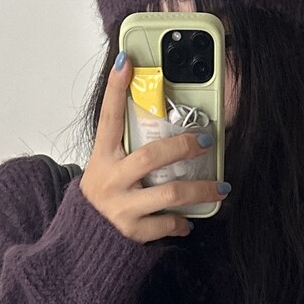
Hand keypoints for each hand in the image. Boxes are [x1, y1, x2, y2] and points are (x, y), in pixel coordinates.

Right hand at [80, 53, 224, 243]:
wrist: (83, 242)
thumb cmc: (103, 197)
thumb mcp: (105, 167)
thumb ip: (126, 147)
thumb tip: (155, 116)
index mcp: (102, 157)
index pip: (108, 117)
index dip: (115, 88)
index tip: (126, 61)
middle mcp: (111, 180)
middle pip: (152, 156)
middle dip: (184, 146)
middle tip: (207, 141)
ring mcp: (122, 207)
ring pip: (170, 193)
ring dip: (200, 189)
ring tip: (220, 187)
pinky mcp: (133, 232)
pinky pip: (167, 222)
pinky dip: (182, 222)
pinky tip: (189, 219)